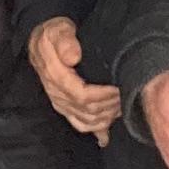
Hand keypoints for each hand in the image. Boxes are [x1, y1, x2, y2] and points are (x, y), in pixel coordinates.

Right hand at [28, 18, 120, 140]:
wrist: (41, 41)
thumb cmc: (54, 34)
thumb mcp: (58, 31)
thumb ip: (65, 41)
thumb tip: (73, 58)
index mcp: (56, 77)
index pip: (81, 95)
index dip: (102, 96)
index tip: (118, 88)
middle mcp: (57, 94)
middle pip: (87, 111)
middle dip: (109, 106)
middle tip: (127, 96)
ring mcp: (60, 103)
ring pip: (85, 121)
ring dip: (106, 118)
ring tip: (122, 108)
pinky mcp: (64, 106)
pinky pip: (78, 124)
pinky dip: (94, 131)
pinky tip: (104, 137)